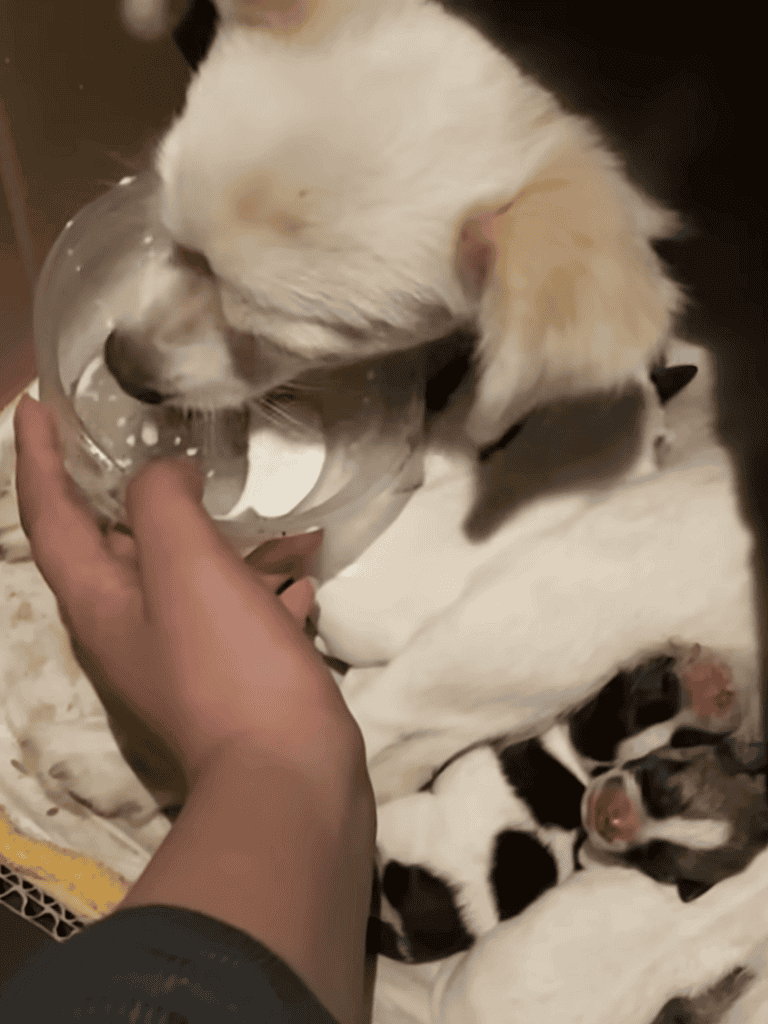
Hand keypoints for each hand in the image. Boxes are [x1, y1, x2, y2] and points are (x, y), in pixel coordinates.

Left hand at [14, 393, 364, 787]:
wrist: (289, 776)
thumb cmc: (227, 664)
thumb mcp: (184, 565)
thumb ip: (160, 501)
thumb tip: (168, 474)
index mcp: (100, 600)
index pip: (50, 515)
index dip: (37, 457)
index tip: (38, 404)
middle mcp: (131, 626)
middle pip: (116, 541)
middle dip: (134, 488)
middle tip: (158, 439)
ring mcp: (184, 653)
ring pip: (192, 573)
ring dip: (224, 536)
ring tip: (270, 506)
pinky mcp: (233, 670)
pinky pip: (241, 609)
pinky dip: (264, 583)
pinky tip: (304, 572)